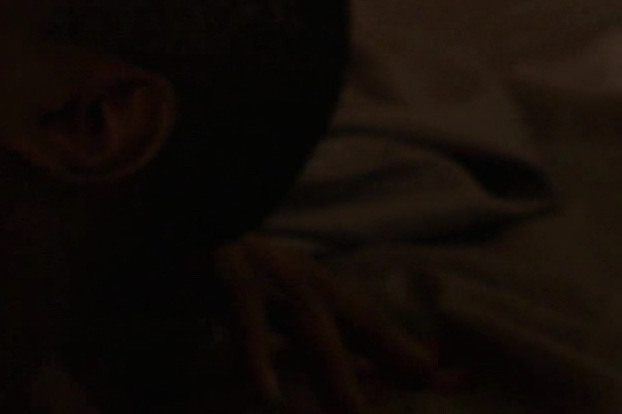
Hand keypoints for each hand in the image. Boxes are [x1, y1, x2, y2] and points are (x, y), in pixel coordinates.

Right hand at [211, 237, 457, 412]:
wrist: (159, 226)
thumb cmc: (220, 280)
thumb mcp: (275, 313)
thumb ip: (323, 347)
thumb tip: (377, 373)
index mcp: (311, 284)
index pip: (371, 323)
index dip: (410, 352)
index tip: (462, 377)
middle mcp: (293, 274)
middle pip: (351, 318)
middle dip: (392, 355)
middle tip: (429, 386)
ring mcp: (258, 271)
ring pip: (307, 323)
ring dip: (333, 371)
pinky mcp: (219, 274)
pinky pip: (243, 319)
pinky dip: (255, 355)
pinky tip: (265, 395)